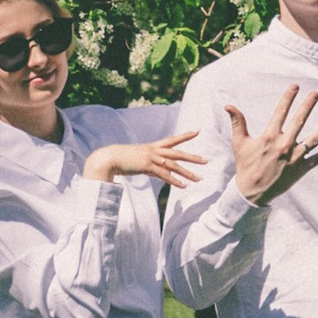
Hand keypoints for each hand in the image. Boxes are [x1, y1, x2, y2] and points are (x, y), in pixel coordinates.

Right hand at [85, 134, 203, 188]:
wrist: (110, 157)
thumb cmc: (122, 159)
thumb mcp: (138, 159)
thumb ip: (149, 164)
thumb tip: (156, 170)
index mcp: (153, 146)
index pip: (172, 140)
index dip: (185, 136)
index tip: (197, 131)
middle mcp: (155, 150)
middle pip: (178, 153)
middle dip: (193, 157)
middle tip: (207, 161)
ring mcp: (152, 158)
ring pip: (174, 166)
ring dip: (187, 173)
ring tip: (199, 179)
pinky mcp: (148, 167)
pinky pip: (165, 175)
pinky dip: (175, 181)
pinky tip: (184, 186)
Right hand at [222, 86, 317, 207]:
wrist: (252, 193)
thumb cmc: (246, 166)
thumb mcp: (239, 143)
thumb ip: (237, 123)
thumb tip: (228, 106)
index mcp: (269, 136)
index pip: (281, 112)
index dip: (288, 98)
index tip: (295, 86)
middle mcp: (283, 145)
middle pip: (299, 121)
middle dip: (308, 106)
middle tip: (316, 94)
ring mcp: (293, 157)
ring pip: (313, 140)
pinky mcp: (300, 169)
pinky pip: (316, 159)